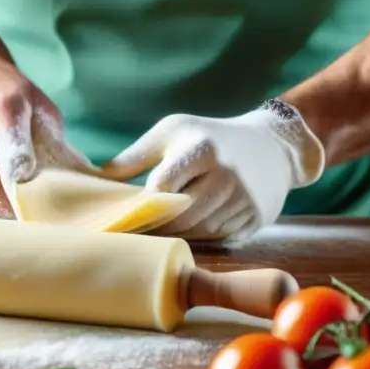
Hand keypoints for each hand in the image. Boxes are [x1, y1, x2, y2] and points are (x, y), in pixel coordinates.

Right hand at [0, 54, 93, 216]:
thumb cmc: (11, 96)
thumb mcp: (39, 106)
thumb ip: (55, 143)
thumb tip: (80, 185)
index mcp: (5, 103)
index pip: (12, 144)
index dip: (21, 174)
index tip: (30, 197)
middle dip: (8, 204)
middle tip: (25, 216)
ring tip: (5, 187)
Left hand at [103, 102, 324, 240]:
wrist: (272, 146)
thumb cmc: (210, 136)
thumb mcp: (172, 131)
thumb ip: (135, 155)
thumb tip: (97, 178)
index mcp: (202, 149)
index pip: (163, 186)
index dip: (143, 203)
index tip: (125, 214)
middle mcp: (226, 175)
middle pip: (179, 216)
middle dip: (155, 225)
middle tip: (135, 232)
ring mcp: (244, 199)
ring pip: (198, 231)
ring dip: (176, 234)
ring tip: (157, 232)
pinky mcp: (255, 218)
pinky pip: (218, 237)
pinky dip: (200, 236)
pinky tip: (188, 230)